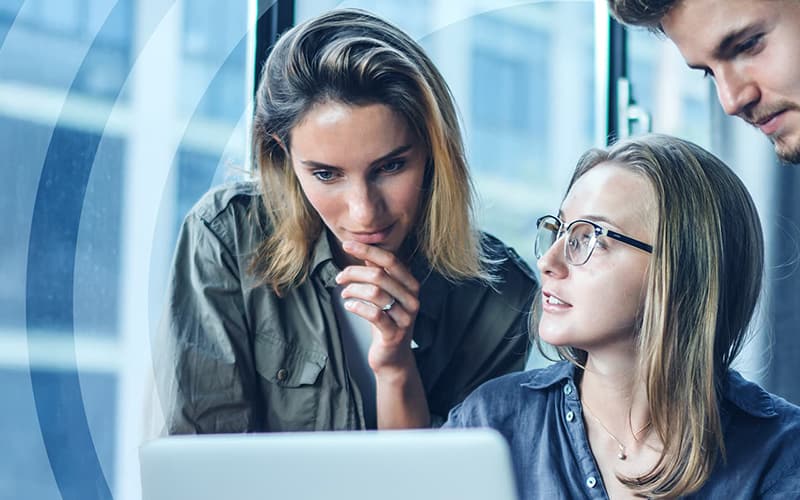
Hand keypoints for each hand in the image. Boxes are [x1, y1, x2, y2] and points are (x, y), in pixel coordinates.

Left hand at [335, 240, 420, 376]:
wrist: (393, 358)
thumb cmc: (387, 323)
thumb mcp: (384, 296)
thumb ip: (380, 275)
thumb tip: (367, 254)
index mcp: (410, 285)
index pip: (390, 260)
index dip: (367, 250)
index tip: (346, 244)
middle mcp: (412, 299)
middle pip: (380, 275)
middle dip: (354, 272)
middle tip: (339, 278)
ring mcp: (405, 317)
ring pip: (375, 292)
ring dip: (353, 290)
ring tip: (344, 294)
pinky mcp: (395, 334)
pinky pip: (374, 314)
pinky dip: (357, 307)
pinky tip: (348, 306)